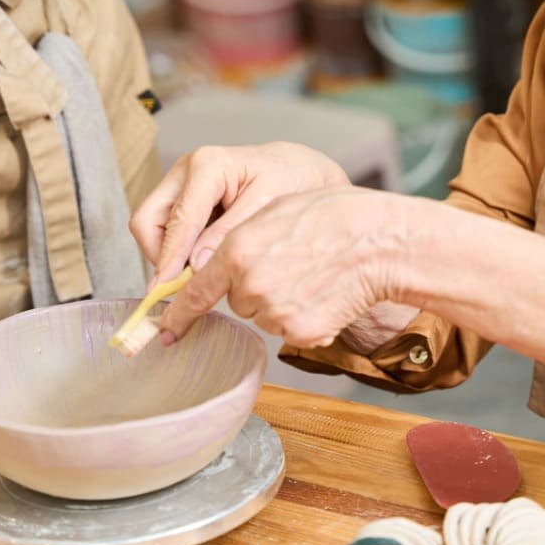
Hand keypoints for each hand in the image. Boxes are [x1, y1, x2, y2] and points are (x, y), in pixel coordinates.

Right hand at [130, 142, 349, 286]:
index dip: (169, 259)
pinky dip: (179, 248)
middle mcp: (186, 169)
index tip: (164, 291)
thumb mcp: (268, 207)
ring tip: (200, 273)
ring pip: (152, 226)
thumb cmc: (293, 180)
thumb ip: (228, 234)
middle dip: (161, 255)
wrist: (305, 168)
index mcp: (207, 166)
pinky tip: (205, 260)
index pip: (176, 222)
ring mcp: (182, 181)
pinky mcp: (185, 196)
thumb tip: (195, 264)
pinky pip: (167, 228)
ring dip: (169, 254)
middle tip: (183, 284)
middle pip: (147, 221)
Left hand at [157, 187, 409, 348]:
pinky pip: (289, 331)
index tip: (165, 332)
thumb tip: (213, 266)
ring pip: (264, 316)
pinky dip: (303, 318)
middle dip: (254, 287)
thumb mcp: (273, 211)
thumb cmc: (331, 217)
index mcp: (238, 249)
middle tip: (290, 263)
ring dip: (279, 302)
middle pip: (237, 301)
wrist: (379, 241)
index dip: (178, 313)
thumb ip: (236, 240)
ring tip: (311, 274)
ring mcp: (277, 312)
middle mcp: (251, 284)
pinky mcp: (302, 333)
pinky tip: (323, 294)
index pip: (197, 290)